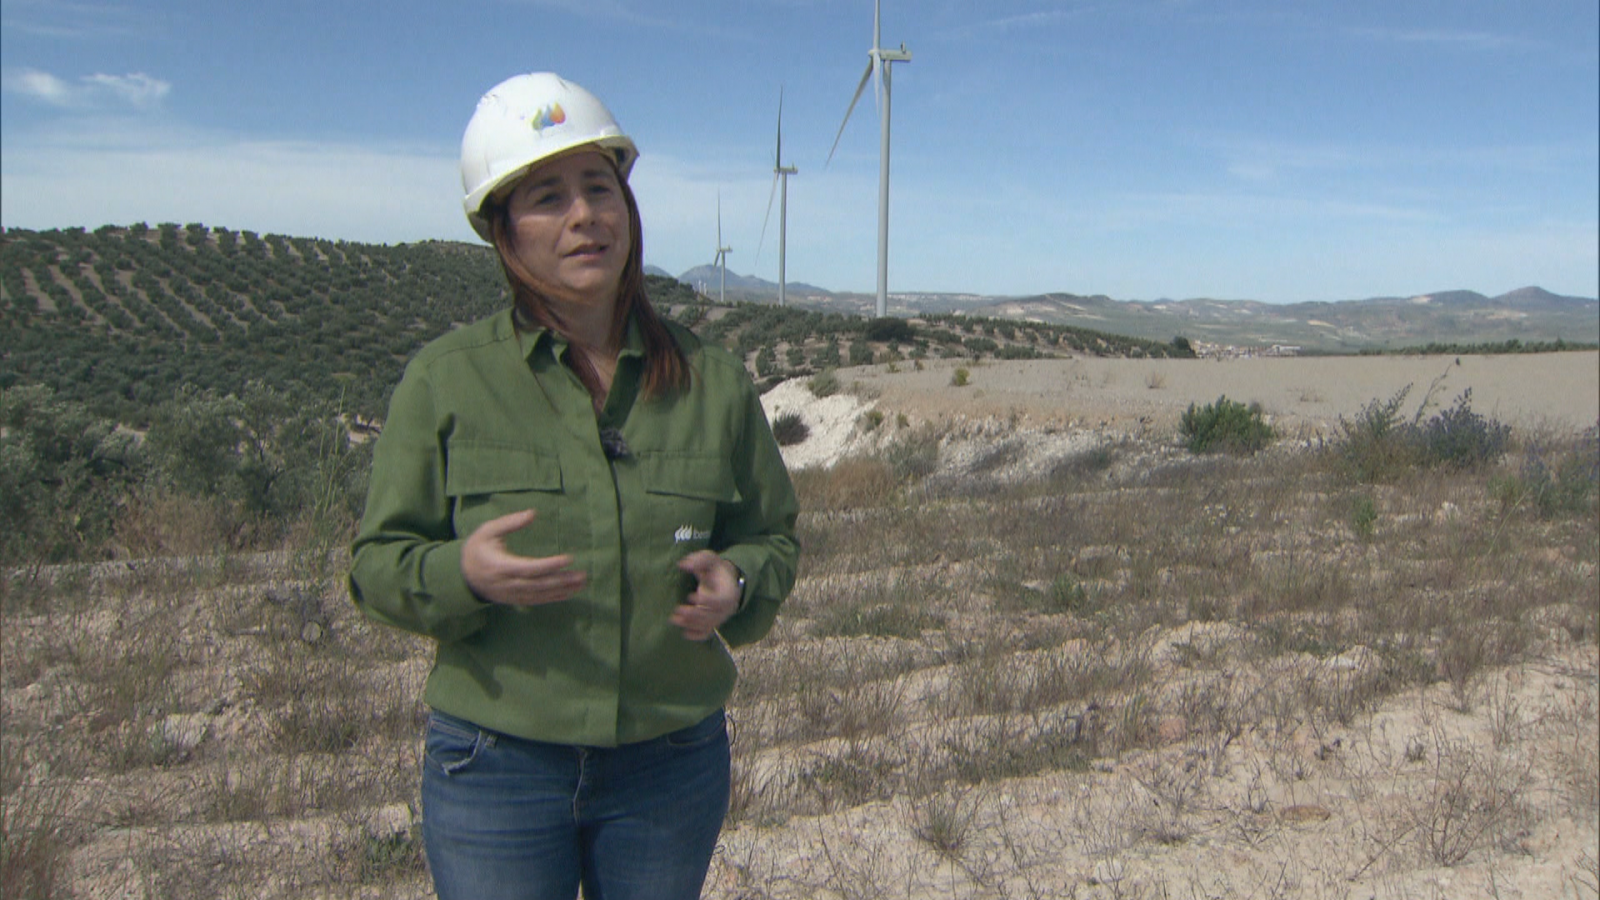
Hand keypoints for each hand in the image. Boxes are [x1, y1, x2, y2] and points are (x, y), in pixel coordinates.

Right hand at [460, 510, 585, 606]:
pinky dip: (554, 597)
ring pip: (540, 594)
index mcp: (501, 566)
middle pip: (539, 584)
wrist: (462, 576)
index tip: (569, 558)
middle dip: (562, 580)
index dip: (549, 565)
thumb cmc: (477, 549)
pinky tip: (569, 593)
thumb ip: (510, 522)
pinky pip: (537, 600)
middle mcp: (508, 583)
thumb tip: (532, 513)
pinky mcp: (515, 599)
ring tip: (581, 583)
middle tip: (582, 575)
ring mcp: (512, 594)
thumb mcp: (487, 531)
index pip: (529, 567)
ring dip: (562, 590)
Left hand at [672, 551, 739, 641]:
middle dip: (694, 614)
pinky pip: (707, 633)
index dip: (706, 601)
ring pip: (707, 625)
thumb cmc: (716, 569)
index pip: (720, 601)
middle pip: (712, 615)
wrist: (724, 580)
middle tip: (678, 610)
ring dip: (691, 624)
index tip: (690, 596)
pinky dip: (697, 635)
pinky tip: (685, 633)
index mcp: (729, 593)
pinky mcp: (714, 623)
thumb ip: (699, 560)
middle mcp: (727, 608)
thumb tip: (683, 564)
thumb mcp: (710, 560)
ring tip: (675, 619)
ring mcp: (720, 617)